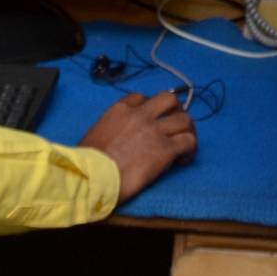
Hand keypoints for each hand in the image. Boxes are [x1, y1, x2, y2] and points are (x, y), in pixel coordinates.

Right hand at [78, 91, 197, 200]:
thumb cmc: (87, 161)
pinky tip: (182, 160)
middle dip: (175, 111)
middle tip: (173, 127)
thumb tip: (115, 138)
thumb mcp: (94, 134)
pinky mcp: (166, 150)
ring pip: (185, 119)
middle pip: (169, 100)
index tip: (150, 121)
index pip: (142, 98)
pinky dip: (189, 149)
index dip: (150, 108)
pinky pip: (189, 141)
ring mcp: (155, 131)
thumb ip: (109, 128)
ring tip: (183, 145)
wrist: (94, 177)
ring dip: (186, 130)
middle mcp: (141, 115)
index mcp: (120, 110)